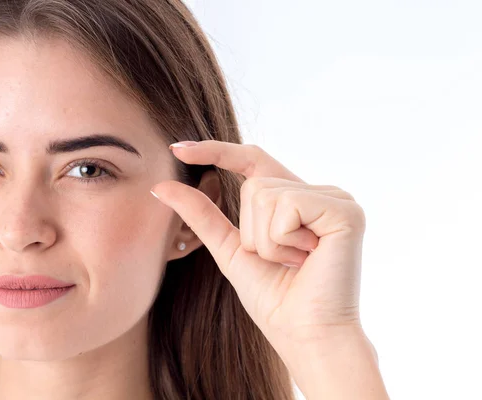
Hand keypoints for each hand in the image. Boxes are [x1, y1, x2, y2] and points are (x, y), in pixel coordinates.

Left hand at [150, 140, 367, 356]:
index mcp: (295, 199)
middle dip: (252, 231)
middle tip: (282, 261)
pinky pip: (288, 205)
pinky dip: (283, 240)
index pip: (253, 160)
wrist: (303, 335)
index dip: (216, 150)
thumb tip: (160, 186)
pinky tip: (308, 259)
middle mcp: (319, 192)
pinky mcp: (345, 210)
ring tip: (296, 262)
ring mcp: (336, 199)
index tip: (178, 149)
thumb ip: (200, 215)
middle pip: (254, 184)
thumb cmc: (273, 299)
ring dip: (267, 240)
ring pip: (266, 194)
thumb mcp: (230, 249)